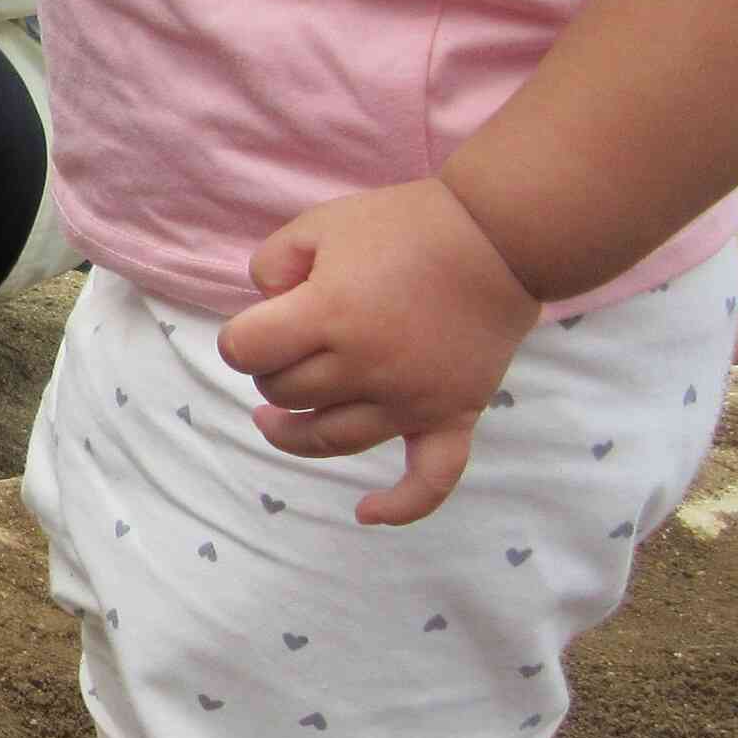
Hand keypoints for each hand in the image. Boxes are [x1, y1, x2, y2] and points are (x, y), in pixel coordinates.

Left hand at [217, 179, 543, 526]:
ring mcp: (411, 399)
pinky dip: (401, 504)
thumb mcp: (318, 224)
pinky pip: (430, 478)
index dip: (239, 338)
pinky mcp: (452, 414)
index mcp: (329, 314)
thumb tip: (263, 308)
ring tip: (274, 419)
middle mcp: (367, 366)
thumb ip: (271, 266)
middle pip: (286, 392)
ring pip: (330, 438)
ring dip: (293, 433)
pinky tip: (366, 513)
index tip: (257, 324)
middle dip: (272, 370)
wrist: (498, 236)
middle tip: (285, 347)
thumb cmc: (405, 225)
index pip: (246, 352)